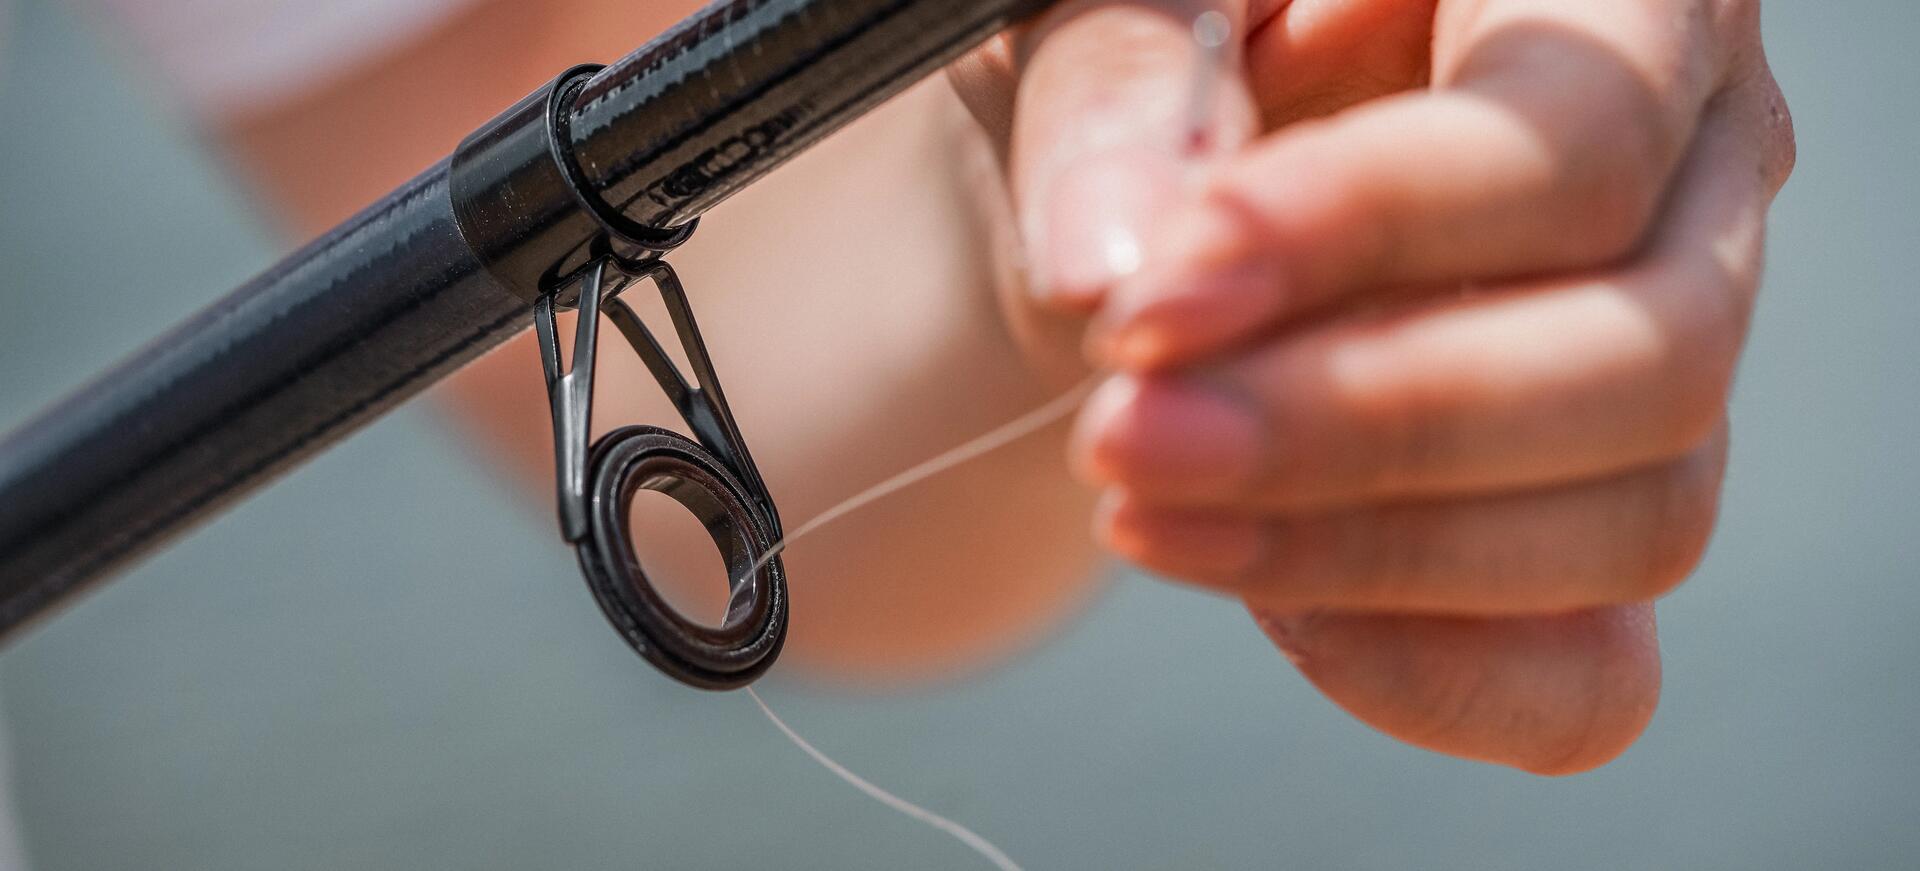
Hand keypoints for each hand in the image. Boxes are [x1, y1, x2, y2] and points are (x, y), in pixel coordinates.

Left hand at [951, 0, 1793, 772]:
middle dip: (1363, 427)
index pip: (1572, 138)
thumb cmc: (1134, 62)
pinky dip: (1437, 675)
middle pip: (1653, 354)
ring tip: (1147, 513)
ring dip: (1372, 555)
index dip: (1364, 234)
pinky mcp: (1593, 519)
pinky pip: (1596, 667)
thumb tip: (1117, 261)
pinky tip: (1272, 610)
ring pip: (1644, 519)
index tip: (1148, 308)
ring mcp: (1663, 358)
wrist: (1131, 196)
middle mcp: (1688, 173)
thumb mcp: (1095, 14)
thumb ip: (1115, 88)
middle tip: (1123, 439)